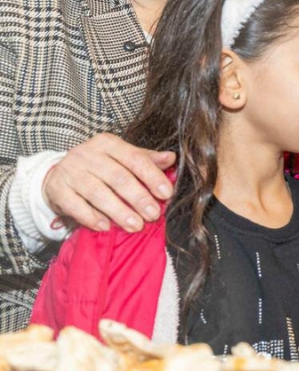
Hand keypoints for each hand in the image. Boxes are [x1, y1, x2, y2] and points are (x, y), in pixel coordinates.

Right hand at [43, 133, 175, 233]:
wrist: (59, 174)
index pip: (135, 158)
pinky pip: (75, 205)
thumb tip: (170, 157)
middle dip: (138, 198)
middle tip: (153, 215)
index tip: (167, 194)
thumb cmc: (99, 167)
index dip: (152, 177)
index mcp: (108, 143)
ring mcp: (70, 171)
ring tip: (135, 225)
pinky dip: (91, 218)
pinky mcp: (57, 189)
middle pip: (118, 177)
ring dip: (119, 212)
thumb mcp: (121, 158)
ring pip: (98, 193)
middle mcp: (87, 154)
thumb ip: (145, 159)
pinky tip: (106, 227)